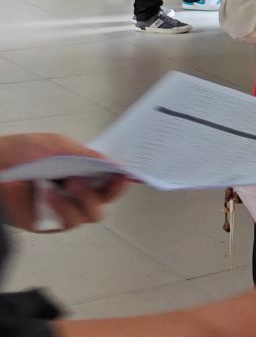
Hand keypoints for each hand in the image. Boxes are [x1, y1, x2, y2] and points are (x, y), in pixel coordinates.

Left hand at [0, 133, 127, 231]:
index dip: (121, 180)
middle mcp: (74, 192)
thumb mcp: (57, 145)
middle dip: (110, 191)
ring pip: (90, 214)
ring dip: (85, 198)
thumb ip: (86, 155)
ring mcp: (61, 208)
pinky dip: (62, 207)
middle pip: (105, 201)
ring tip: (70, 182)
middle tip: (106, 180)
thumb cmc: (19, 152)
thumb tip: (114, 164)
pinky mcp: (45, 222)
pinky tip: (49, 193)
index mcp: (81, 171)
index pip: (110, 180)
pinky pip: (66, 222)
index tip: (124, 174)